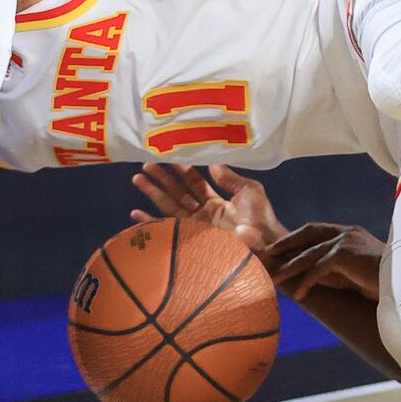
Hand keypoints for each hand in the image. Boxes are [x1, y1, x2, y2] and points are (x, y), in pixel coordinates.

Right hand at [131, 164, 287, 254]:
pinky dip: (150, 221)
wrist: (265, 244)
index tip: (168, 157)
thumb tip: (212, 163)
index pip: (194, 183)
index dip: (181, 170)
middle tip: (145, 164)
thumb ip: (229, 178)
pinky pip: (167, 227)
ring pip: (169, 205)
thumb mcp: (249, 190)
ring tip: (138, 179)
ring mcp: (196, 226)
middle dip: (162, 178)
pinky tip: (135, 213)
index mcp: (216, 202)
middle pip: (177, 192)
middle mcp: (203, 213)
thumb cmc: (261, 217)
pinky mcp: (191, 237)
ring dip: (153, 192)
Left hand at [267, 223, 385, 299]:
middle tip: (267, 253)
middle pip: (308, 234)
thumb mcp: (358, 270)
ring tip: (274, 280)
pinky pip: (318, 270)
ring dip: (289, 268)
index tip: (281, 246)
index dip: (297, 238)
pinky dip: (307, 283)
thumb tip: (317, 276)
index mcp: (351, 232)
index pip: (316, 230)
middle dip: (285, 244)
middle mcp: (347, 232)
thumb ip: (339, 268)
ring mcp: (345, 242)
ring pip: (309, 254)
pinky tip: (300, 296)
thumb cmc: (386, 278)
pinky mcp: (344, 255)